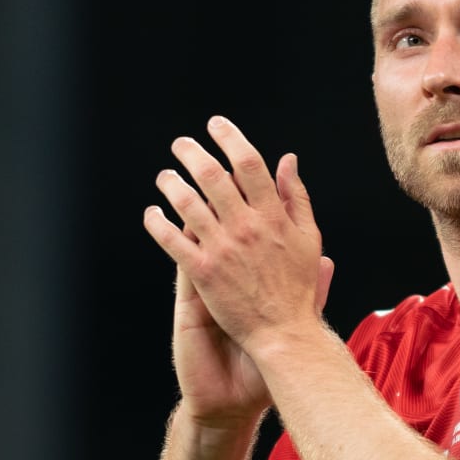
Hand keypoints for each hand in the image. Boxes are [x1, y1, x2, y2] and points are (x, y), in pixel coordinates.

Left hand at [143, 116, 331, 357]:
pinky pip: (173, 241)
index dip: (230, 138)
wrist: (283, 334)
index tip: (216, 126)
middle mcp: (246, 228)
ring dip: (172, 184)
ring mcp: (222, 250)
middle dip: (193, 153)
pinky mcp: (203, 273)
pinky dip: (158, 224)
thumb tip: (288, 160)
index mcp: (273, 216)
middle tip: (181, 144)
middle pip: (213, 177)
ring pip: (188, 205)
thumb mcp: (308, 237)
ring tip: (165, 176)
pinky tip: (151, 214)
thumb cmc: (296, 288)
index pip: (249, 164)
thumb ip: (296, 196)